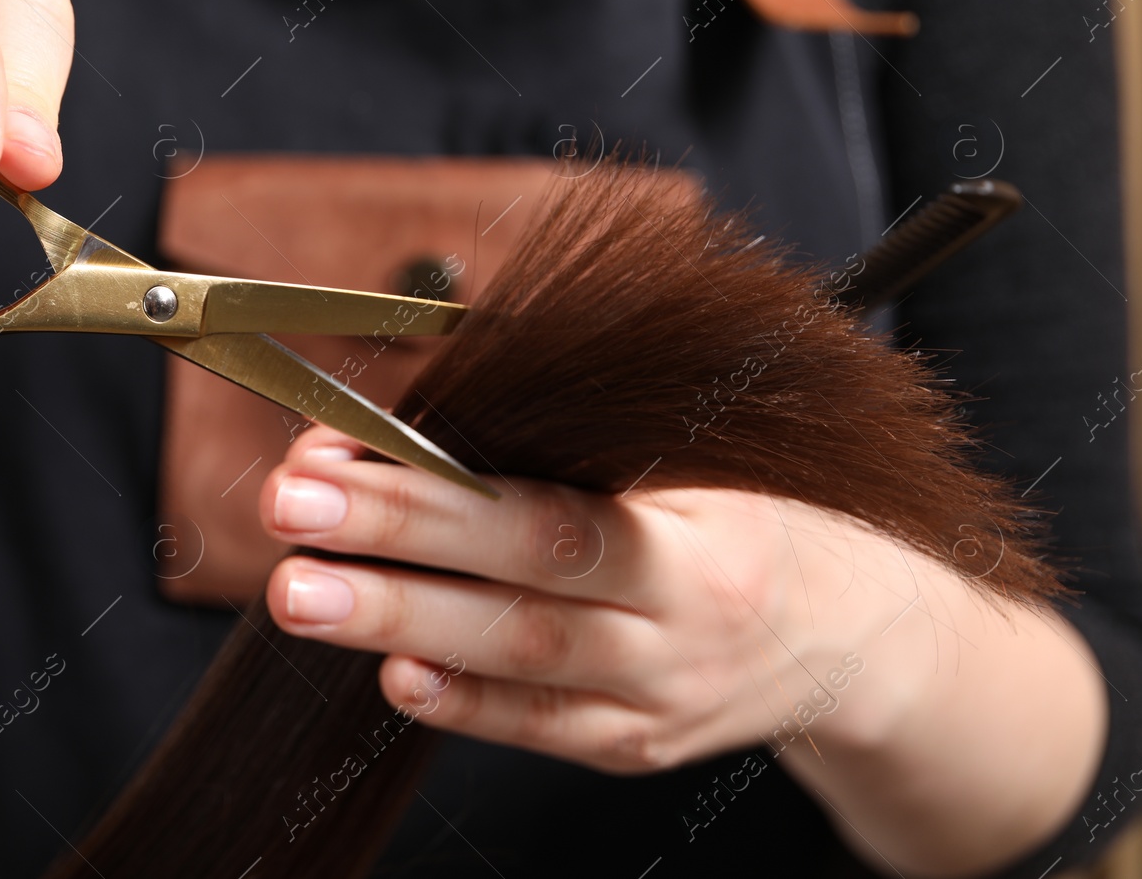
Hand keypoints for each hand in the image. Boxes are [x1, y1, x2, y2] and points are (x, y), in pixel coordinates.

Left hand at [259, 426, 1105, 874]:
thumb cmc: (757, 513)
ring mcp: (658, 696)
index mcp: (705, 532)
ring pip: (521, 665)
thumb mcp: (702, 454)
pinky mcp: (633, 745)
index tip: (336, 450)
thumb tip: (435, 397)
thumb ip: (583, 433)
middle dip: (399, 545)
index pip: (556, 511)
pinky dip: (463, 703)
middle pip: (529, 586)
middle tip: (289, 511)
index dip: (438, 492)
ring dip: (400, 624)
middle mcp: (683, 624)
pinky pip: (540, 730)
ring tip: (300, 592)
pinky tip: (391, 671)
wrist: (853, 634)